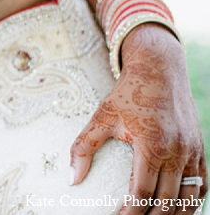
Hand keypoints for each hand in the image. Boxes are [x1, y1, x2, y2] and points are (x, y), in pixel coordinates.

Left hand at [70, 24, 206, 213]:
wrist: (160, 69)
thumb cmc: (128, 92)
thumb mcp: (102, 116)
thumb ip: (84, 146)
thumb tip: (72, 178)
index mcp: (152, 145)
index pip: (142, 192)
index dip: (130, 212)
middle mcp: (176, 151)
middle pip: (167, 202)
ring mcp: (192, 152)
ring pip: (188, 198)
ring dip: (172, 214)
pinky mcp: (199, 149)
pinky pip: (201, 184)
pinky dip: (190, 201)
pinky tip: (175, 208)